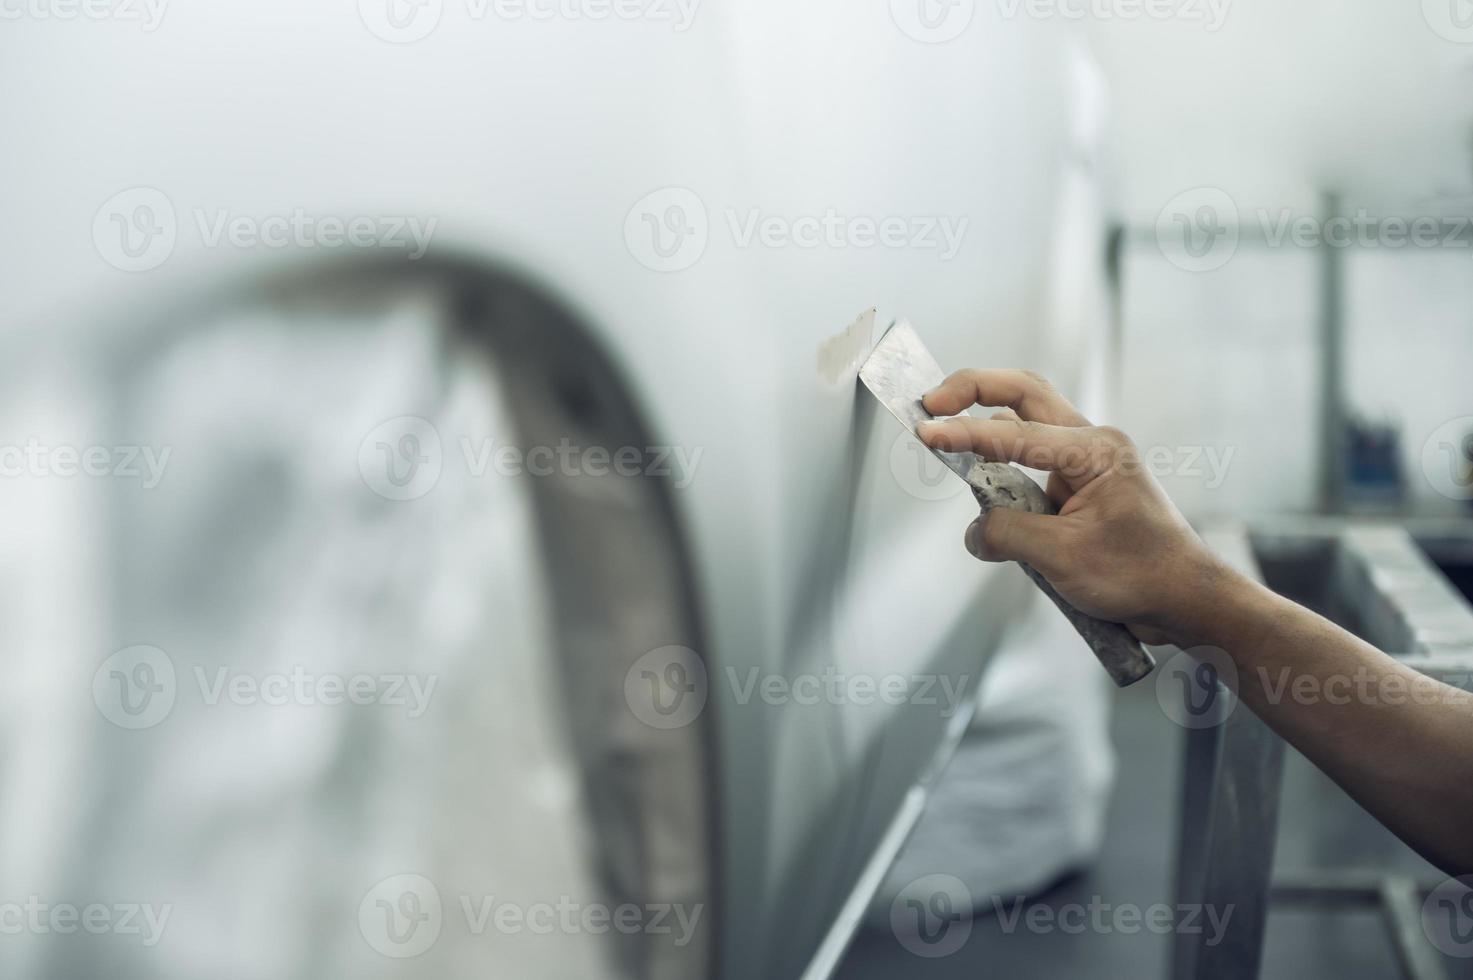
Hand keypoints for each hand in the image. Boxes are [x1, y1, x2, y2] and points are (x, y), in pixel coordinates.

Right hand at [916, 370, 1241, 646]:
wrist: (1184, 601)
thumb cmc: (1143, 574)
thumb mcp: (1063, 557)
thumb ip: (1007, 534)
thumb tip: (976, 532)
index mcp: (1093, 451)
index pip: (1013, 433)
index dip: (964, 434)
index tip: (925, 433)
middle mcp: (1091, 446)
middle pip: (1023, 394)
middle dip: (973, 390)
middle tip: (931, 402)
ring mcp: (1085, 465)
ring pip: (1026, 424)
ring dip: (987, 426)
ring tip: (945, 438)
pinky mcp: (1078, 489)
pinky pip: (1030, 464)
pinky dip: (1001, 466)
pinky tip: (983, 487)